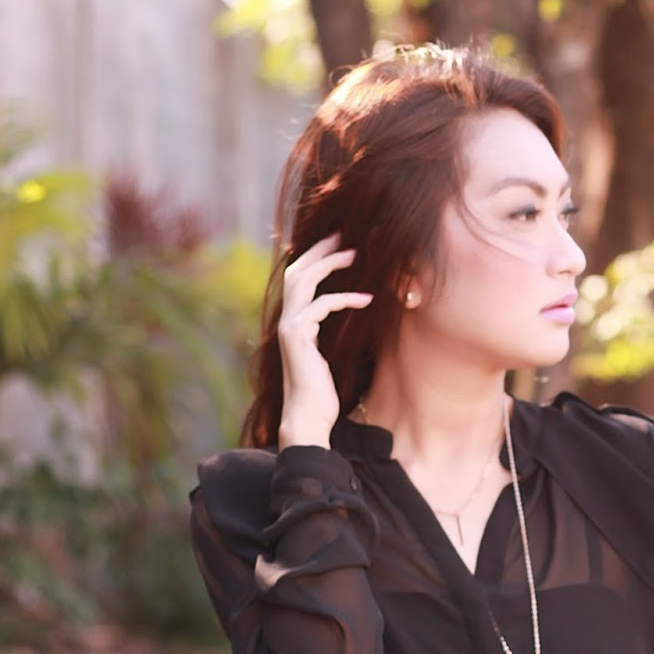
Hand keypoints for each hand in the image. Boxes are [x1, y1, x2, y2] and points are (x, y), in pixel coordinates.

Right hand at [277, 234, 372, 447]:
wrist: (308, 419)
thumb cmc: (321, 393)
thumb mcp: (327, 356)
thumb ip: (329, 334)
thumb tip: (351, 314)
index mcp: (292, 324)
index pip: (297, 281)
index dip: (313, 259)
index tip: (336, 244)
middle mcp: (286, 322)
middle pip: (295, 272)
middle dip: (318, 250)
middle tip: (342, 234)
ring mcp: (290, 328)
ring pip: (303, 281)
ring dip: (329, 262)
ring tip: (354, 253)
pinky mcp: (299, 337)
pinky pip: (322, 305)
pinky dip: (345, 298)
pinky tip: (366, 298)